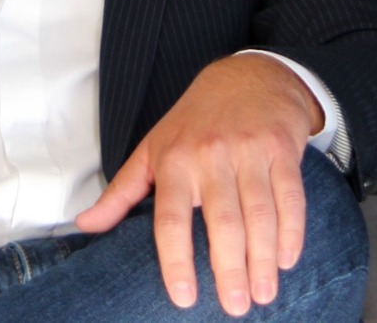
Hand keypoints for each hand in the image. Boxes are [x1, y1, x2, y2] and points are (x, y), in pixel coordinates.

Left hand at [74, 54, 322, 316]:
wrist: (248, 77)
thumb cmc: (195, 121)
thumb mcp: (152, 149)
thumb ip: (121, 192)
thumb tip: (84, 226)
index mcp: (174, 160)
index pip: (171, 219)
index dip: (176, 261)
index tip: (184, 298)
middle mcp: (210, 155)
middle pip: (222, 222)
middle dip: (229, 269)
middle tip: (235, 308)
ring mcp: (249, 151)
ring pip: (259, 214)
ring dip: (263, 259)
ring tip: (263, 295)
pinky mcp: (282, 149)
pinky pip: (290, 197)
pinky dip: (292, 231)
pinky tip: (287, 260)